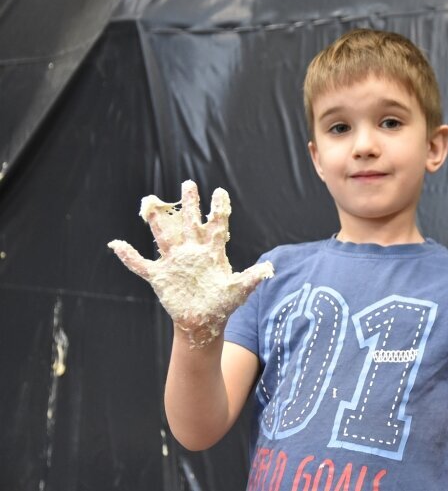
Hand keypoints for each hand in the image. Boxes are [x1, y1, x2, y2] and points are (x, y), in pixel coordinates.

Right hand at [108, 180, 272, 347]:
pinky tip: (117, 245)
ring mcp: (175, 262)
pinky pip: (141, 264)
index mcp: (212, 252)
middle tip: (188, 184)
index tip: (220, 191)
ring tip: (148, 201)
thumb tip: (269, 268)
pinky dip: (129, 257)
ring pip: (163, 235)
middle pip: (189, 222)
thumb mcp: (239, 290)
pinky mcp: (160, 277)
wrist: (204, 322)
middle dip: (189, 203)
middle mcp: (192, 251)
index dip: (218, 208)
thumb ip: (252, 277)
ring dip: (156, 220)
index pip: (216, 224)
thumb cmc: (223, 305)